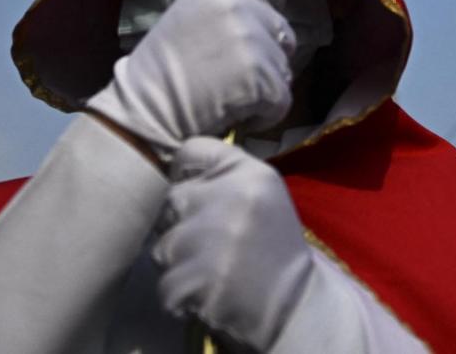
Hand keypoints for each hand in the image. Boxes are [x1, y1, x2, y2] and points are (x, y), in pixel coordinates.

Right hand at [86, 0, 295, 164]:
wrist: (146, 109)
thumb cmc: (161, 69)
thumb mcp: (188, 16)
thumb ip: (225, 9)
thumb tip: (262, 14)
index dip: (272, 5)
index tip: (263, 26)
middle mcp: (238, 5)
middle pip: (282, 29)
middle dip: (268, 55)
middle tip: (237, 75)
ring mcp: (251, 41)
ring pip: (284, 67)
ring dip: (266, 86)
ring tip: (231, 97)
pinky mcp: (262, 77)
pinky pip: (282, 99)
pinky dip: (266, 114)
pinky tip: (236, 115)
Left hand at [154, 137, 315, 350]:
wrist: (292, 305)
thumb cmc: (272, 246)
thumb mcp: (263, 192)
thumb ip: (222, 173)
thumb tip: (174, 167)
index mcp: (248, 173)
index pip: (190, 150)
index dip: (184, 173)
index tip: (196, 195)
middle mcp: (228, 198)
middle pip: (172, 198)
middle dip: (183, 224)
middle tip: (212, 244)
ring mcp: (209, 238)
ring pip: (163, 243)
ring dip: (180, 262)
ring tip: (212, 270)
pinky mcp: (194, 278)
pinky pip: (165, 282)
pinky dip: (180, 294)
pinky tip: (208, 292)